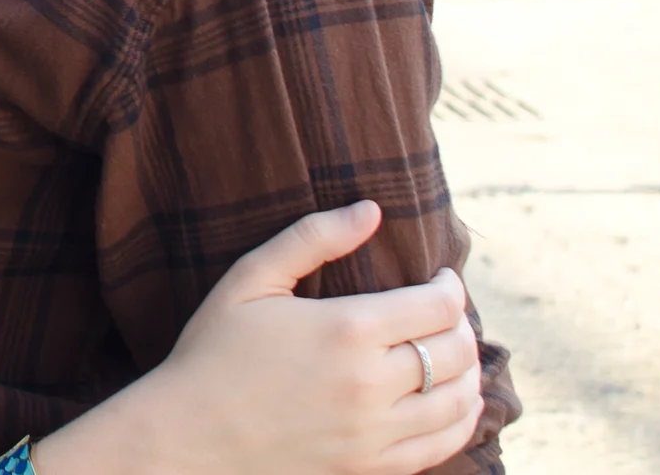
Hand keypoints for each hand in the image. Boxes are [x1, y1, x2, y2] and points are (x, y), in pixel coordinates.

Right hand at [35, 203, 483, 474]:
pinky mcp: (371, 466)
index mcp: (346, 329)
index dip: (450, 286)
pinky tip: (456, 402)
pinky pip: (442, 445)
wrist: (189, 434)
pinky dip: (462, 420)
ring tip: (456, 353)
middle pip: (455, 349)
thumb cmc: (212, 350)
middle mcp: (371, 382)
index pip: (436, 305)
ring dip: (470, 371)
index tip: (442, 277)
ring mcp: (375, 431)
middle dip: (460, 324)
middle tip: (447, 313)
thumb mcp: (250, 280)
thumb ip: (312, 239)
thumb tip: (372, 210)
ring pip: (459, 399)